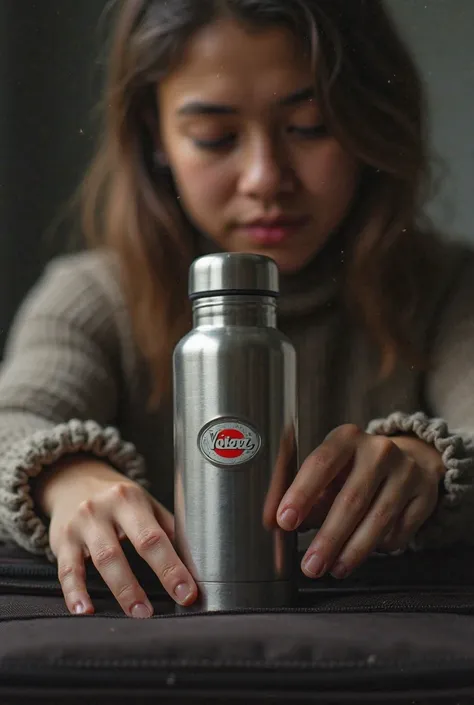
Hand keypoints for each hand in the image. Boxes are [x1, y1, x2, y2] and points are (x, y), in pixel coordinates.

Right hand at [39, 457, 197, 616]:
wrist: (73, 479)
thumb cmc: (118, 498)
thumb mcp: (144, 503)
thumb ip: (167, 528)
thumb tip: (196, 560)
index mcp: (130, 499)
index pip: (154, 537)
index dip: (171, 567)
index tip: (186, 593)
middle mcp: (102, 509)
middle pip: (122, 550)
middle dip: (140, 584)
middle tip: (155, 612)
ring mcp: (80, 525)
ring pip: (100, 561)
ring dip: (119, 590)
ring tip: (135, 614)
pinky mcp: (61, 541)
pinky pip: (67, 571)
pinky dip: (75, 593)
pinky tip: (84, 610)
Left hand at [276, 425, 443, 579]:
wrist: (410, 459)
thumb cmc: (355, 468)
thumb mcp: (326, 470)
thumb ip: (299, 494)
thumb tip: (273, 521)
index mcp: (346, 437)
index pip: (320, 464)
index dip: (301, 494)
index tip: (284, 521)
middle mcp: (378, 450)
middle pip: (351, 499)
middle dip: (328, 537)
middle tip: (310, 564)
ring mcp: (406, 471)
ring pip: (378, 519)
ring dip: (353, 550)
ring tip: (334, 568)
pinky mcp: (425, 494)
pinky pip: (399, 531)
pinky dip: (379, 547)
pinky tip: (363, 552)